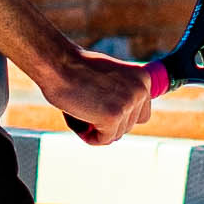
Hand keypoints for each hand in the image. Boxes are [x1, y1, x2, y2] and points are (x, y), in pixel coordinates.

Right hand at [41, 49, 156, 146]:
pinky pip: (103, 140)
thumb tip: (121, 120)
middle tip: (86, 106)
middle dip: (107, 122)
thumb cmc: (76, 69)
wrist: (59, 64)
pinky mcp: (113, 117)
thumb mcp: (110, 77)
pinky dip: (88, 135)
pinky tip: (78, 118)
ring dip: (96, 128)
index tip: (102, 108)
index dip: (119, 116)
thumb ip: (121, 94)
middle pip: (128, 126)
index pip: (141, 114)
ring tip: (80, 108)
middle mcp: (141, 91)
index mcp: (143, 79)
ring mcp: (128, 104)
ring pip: (116, 134)